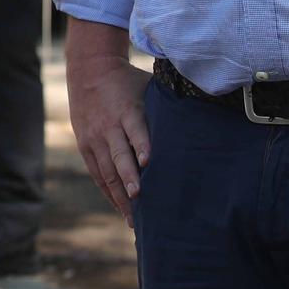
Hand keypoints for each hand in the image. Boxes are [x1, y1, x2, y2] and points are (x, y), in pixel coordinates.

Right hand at [65, 24, 149, 226]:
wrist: (89, 69)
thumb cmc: (128, 82)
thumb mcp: (147, 86)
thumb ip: (166, 106)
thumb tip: (202, 123)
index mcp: (127, 110)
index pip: (135, 130)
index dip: (142, 145)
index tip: (149, 163)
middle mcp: (108, 126)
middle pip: (118, 155)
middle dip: (129, 177)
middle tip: (139, 197)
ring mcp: (94, 138)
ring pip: (107, 170)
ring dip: (120, 195)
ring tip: (134, 218)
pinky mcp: (85, 146)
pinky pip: (97, 174)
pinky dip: (109, 192)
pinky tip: (122, 209)